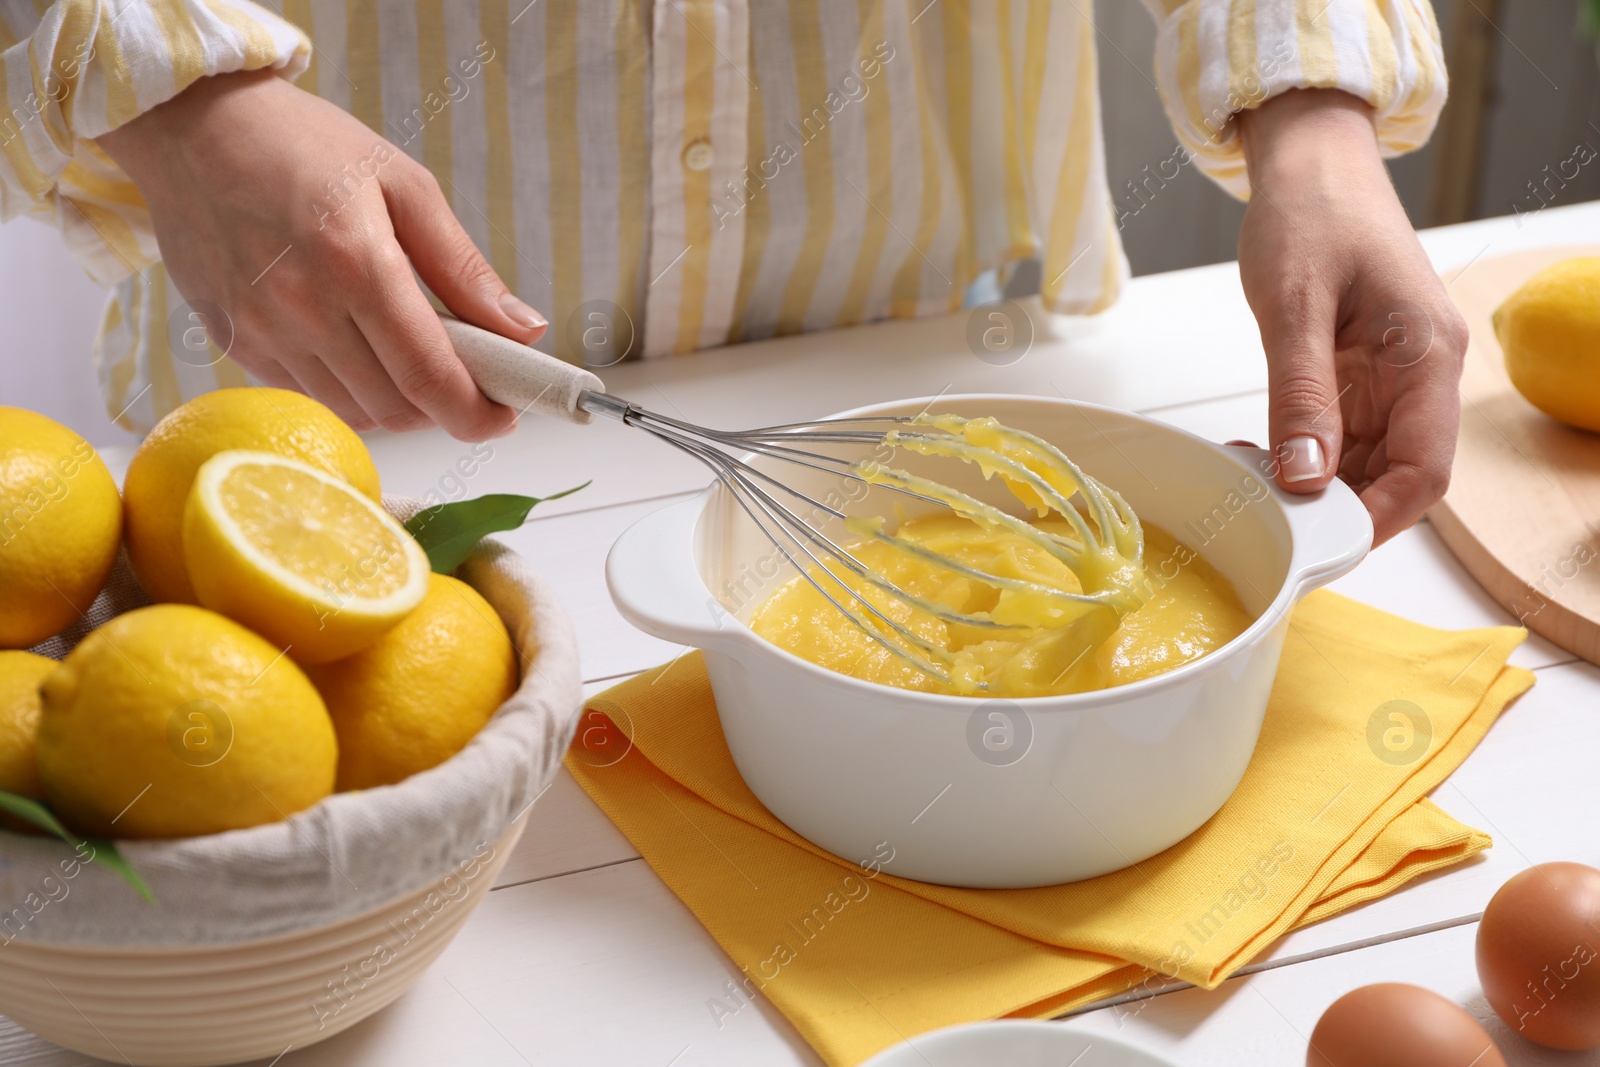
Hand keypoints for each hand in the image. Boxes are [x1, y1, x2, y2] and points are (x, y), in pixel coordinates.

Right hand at [99, 70, 546, 439]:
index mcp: (356, 263)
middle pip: (396, 408)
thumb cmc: (304, 144)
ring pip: (353, 412)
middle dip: (443, 408)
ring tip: (410, 355)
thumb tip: (524, 329)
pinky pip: (309, 394)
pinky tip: (354, 343)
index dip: (476, 413)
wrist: (190, 126)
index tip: (504, 414)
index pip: (429, 377)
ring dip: (397, 402)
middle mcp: (303, 308)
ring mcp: (261, 331)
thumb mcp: (405, 185)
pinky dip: (348, 388)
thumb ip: (465, 268)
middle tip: (466, 375)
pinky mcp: (232, 341)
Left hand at [1236, 89, 1467, 545]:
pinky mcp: (1360, 372)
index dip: (1381, 516)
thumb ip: (1301, 394)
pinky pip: (1339, 434)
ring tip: (1250, 480)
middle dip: (1337, 506)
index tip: (1323, 541)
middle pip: (1396, 474)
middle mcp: (1420, 372)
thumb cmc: (1312, 211)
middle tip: (1267, 517)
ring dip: (1313, 484)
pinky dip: (1302, 454)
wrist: (1311, 164)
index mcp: (1426, 354)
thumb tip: (1305, 477)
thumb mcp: (1295, 306)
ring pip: (1365, 461)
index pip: (1427, 468)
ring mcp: (1390, 375)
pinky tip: (1258, 454)